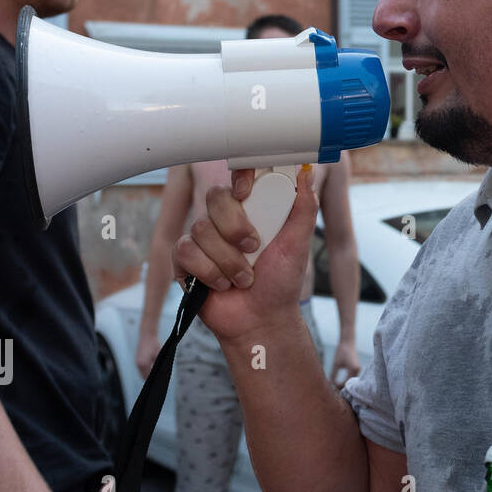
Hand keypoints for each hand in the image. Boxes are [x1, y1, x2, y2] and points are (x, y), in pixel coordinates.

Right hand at [134, 331, 161, 379]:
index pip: (148, 377)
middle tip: (158, 382)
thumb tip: (161, 374)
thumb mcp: (159, 356)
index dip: (153, 381)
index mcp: (143, 364)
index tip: (158, 383)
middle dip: (150, 379)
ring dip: (147, 375)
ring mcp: (137, 362)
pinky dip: (145, 371)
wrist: (147, 334)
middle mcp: (138, 364)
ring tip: (155, 377)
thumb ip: (159, 365)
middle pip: (144, 376)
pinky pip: (141, 369)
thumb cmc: (154, 344)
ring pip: (142, 373)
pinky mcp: (137, 359)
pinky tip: (151, 371)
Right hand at [172, 166, 318, 343]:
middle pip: (216, 197)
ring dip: (229, 260)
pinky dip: (209, 272)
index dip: (239, 177)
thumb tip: (307, 173)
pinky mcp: (184, 260)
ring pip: (201, 228)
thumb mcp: (298, 242)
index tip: (246, 192)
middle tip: (254, 249)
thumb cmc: (281, 281)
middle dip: (236, 228)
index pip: (238, 176)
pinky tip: (222, 285)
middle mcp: (224, 218)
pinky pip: (185, 251)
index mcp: (252, 208)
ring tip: (245, 278)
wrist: (261, 319)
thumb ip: (304, 207)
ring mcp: (202, 238)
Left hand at [331, 340, 360, 387]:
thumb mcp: (336, 364)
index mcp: (353, 368)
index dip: (339, 387)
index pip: (347, 383)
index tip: (332, 387)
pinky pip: (352, 378)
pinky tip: (340, 382)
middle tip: (333, 389)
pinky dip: (347, 381)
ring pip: (351, 381)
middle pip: (350, 383)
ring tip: (336, 386)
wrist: (348, 342)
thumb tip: (330, 385)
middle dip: (342, 387)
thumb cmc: (341, 352)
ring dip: (345, 384)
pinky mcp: (357, 368)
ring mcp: (358, 369)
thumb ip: (333, 375)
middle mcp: (358, 370)